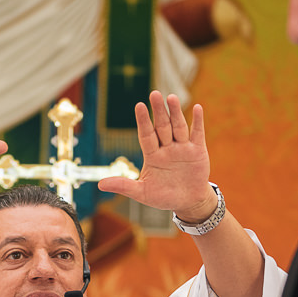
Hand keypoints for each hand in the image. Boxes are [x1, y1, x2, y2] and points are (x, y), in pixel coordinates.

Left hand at [98, 90, 215, 220]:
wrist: (188, 202)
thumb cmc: (164, 196)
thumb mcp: (142, 193)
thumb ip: (124, 186)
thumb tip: (99, 184)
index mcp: (152, 155)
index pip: (146, 135)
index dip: (143, 121)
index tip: (139, 106)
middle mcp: (166, 147)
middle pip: (162, 127)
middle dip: (159, 111)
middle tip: (154, 94)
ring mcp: (182, 147)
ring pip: (178, 127)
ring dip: (176, 112)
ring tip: (171, 97)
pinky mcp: (198, 151)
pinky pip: (197, 133)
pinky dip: (197, 121)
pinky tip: (197, 108)